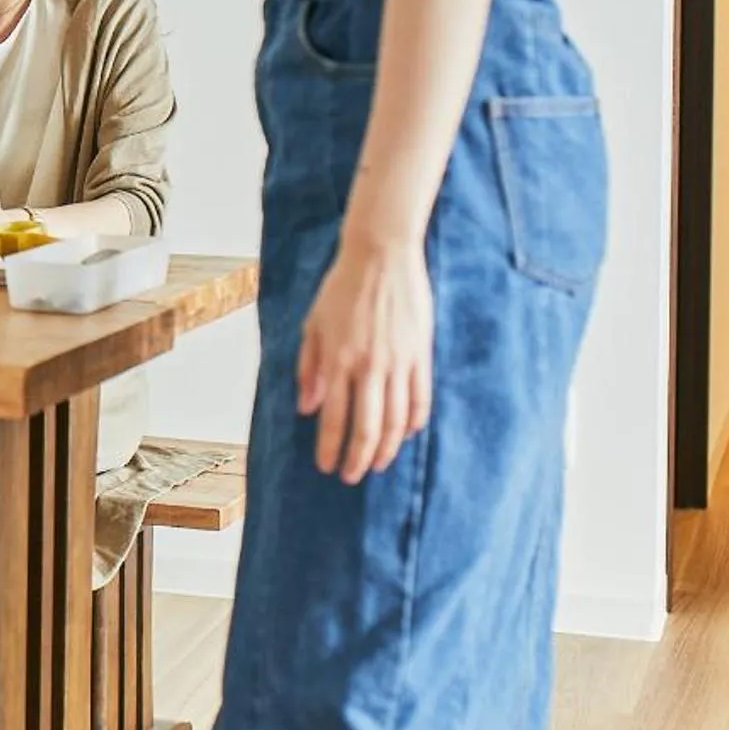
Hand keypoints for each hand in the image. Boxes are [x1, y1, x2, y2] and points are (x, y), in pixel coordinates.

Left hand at [297, 233, 433, 484]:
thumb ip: (309, 366)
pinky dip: (414, 421)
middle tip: (351, 476)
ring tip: (378, 464)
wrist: (381, 254)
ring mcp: (398, 362)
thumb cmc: (342, 287)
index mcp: (338, 359)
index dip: (329, 447)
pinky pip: (420, 398)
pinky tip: (407, 433)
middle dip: (358, 458)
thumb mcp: (314, 324)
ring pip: (396, 420)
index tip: (326, 467)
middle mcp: (369, 366)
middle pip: (367, 427)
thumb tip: (307, 407)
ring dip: (387, 448)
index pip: (332, 418)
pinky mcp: (421, 354)